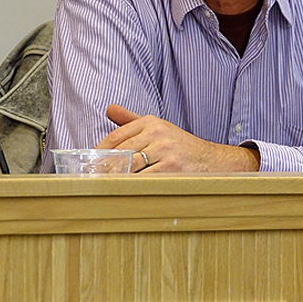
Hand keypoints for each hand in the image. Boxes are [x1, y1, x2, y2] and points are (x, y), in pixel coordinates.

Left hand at [97, 104, 260, 172]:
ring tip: (103, 187)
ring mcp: (165, 149)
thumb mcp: (158, 127)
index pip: (116, 136)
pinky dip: (133, 186)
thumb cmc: (180, 146)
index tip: (90, 164)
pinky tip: (125, 192)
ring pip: (131, 165)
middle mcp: (157, 132)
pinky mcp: (171, 167)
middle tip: (92, 179)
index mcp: (150, 121)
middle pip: (121, 151)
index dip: (100, 151)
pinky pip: (145, 178)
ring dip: (116, 178)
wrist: (212, 161)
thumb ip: (131, 120)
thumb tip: (109, 109)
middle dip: (105, 167)